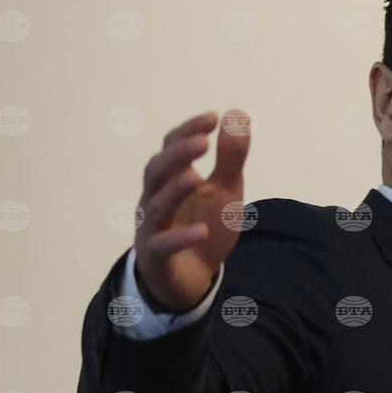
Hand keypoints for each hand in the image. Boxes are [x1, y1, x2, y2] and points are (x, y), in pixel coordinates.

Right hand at [134, 110, 250, 311]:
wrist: (192, 278)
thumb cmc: (203, 224)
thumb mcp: (224, 189)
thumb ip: (230, 157)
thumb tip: (239, 114)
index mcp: (170, 179)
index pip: (171, 147)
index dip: (188, 131)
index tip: (213, 118)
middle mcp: (155, 199)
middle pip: (157, 171)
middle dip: (177, 154)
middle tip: (203, 142)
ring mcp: (153, 228)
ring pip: (157, 206)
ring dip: (175, 190)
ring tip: (197, 178)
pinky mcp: (157, 258)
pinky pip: (162, 246)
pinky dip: (180, 238)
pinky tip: (201, 232)